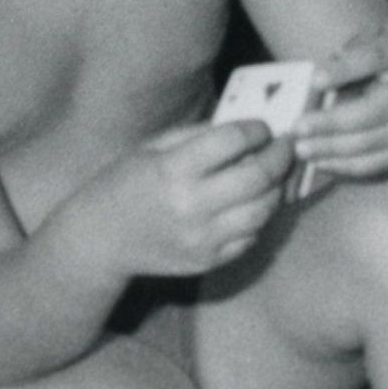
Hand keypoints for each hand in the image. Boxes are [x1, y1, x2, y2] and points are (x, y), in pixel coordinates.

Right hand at [94, 121, 293, 273]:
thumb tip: (248, 126)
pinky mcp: (208, 262)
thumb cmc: (126, 183)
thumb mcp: (154, 146)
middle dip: (280, 156)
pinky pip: (251, 238)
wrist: (101, 240)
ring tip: (275, 175)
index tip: (264, 126)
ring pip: (263, 211)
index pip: (233, 140)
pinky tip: (254, 203)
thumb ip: (201, 135)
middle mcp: (191, 207)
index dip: (257, 129)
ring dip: (277, 189)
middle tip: (286, 145)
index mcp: (174, 170)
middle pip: (258, 177)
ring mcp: (202, 239)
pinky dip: (260, 218)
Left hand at [295, 17, 387, 180]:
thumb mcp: (379, 35)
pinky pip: (383, 161)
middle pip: (376, 110)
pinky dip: (350, 166)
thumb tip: (317, 82)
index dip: (346, 69)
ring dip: (336, 149)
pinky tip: (323, 163)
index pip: (377, 57)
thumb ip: (351, 51)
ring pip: (376, 141)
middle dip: (333, 122)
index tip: (315, 80)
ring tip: (302, 149)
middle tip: (298, 128)